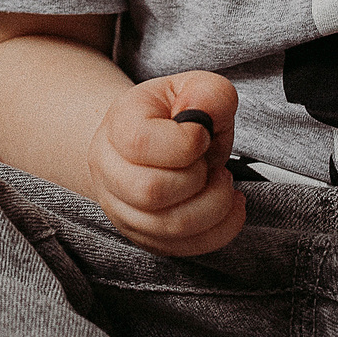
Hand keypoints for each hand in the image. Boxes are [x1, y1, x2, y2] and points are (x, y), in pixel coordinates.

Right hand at [87, 71, 244, 256]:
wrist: (147, 144)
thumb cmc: (172, 116)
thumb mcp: (194, 88)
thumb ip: (209, 93)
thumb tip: (203, 113)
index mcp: (117, 125)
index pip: (141, 143)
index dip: (186, 142)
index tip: (201, 133)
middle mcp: (108, 170)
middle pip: (151, 191)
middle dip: (198, 178)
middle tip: (210, 162)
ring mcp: (122, 209)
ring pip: (169, 226)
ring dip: (213, 205)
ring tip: (221, 182)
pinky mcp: (143, 236)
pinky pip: (184, 248)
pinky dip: (220, 230)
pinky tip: (229, 206)